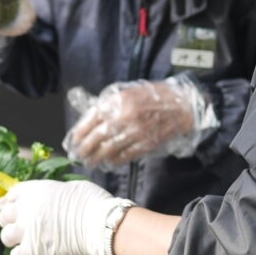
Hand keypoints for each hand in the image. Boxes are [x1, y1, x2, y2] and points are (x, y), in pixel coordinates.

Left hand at [0, 180, 132, 254]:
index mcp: (34, 190)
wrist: (99, 225)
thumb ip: (55, 193)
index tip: (7, 206)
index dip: (8, 202)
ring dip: (12, 239)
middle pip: (4, 216)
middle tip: (19, 225)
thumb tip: (55, 199)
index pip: (11, 196)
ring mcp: (26, 231)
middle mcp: (25, 209)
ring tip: (22, 241)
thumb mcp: (72, 187)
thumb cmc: (92, 203)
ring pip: (5, 236)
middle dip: (10, 221)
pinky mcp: (32, 251)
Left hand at [63, 78, 212, 168]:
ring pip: (109, 150)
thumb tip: (88, 119)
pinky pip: (125, 156)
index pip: (90, 120)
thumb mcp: (126, 92)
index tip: (73, 142)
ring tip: (90, 163)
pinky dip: (115, 161)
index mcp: (116, 101)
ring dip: (97, 159)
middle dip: (85, 150)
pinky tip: (109, 163)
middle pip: (96, 138)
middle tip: (79, 156)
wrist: (182, 104)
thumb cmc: (152, 96)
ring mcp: (135, 132)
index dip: (79, 134)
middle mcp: (123, 117)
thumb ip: (107, 104)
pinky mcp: (146, 144)